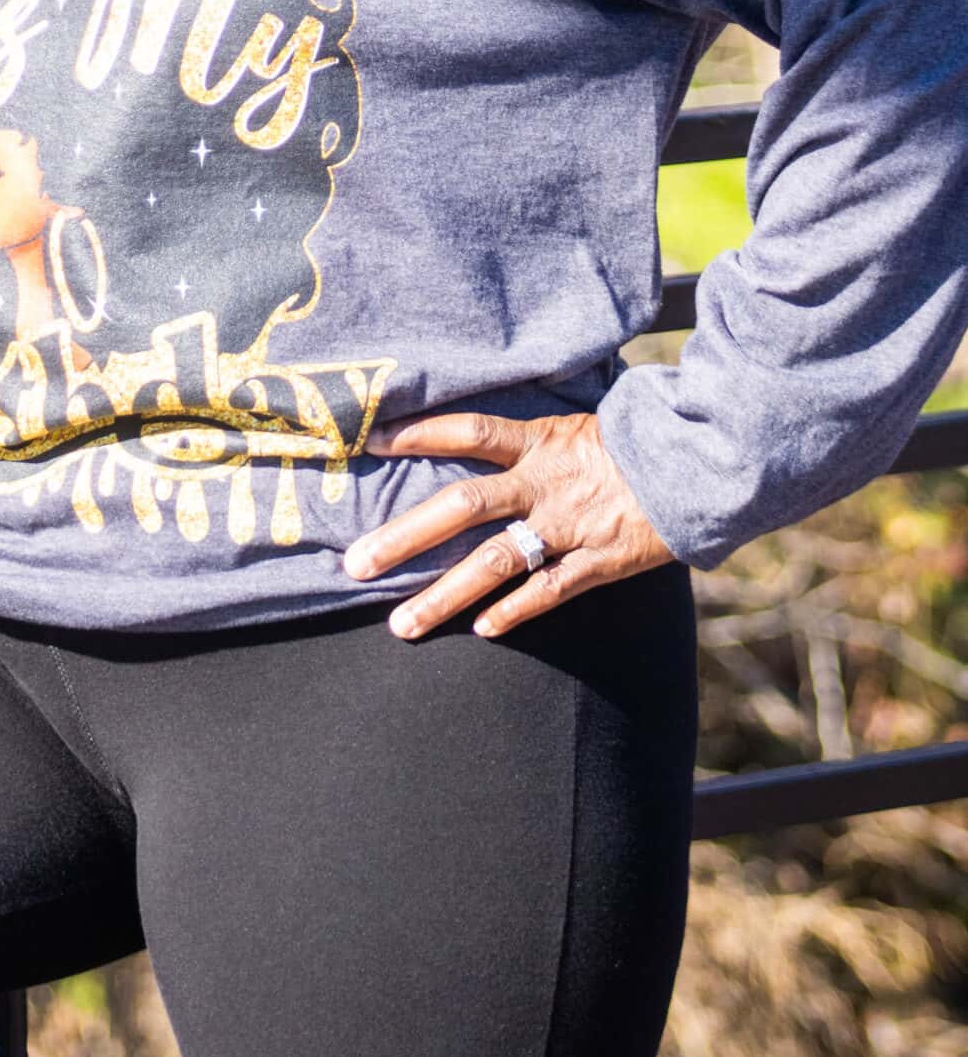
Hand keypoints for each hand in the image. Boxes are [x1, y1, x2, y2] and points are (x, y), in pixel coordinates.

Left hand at [344, 410, 673, 641]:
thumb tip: (480, 438)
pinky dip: (516, 611)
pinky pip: (550, 590)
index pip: (469, 430)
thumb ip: (528, 439)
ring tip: (401, 625)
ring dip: (445, 596)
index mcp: (539, 441)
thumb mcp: (576, 426)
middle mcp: (545, 483)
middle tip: (356, 563)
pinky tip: (481, 631)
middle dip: (405, 537)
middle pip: (462, 506)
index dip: (421, 434)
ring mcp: (570, 525)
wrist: (701, 465)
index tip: (372, 442)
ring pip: (495, 562)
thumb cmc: (633, 443)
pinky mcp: (601, 561)